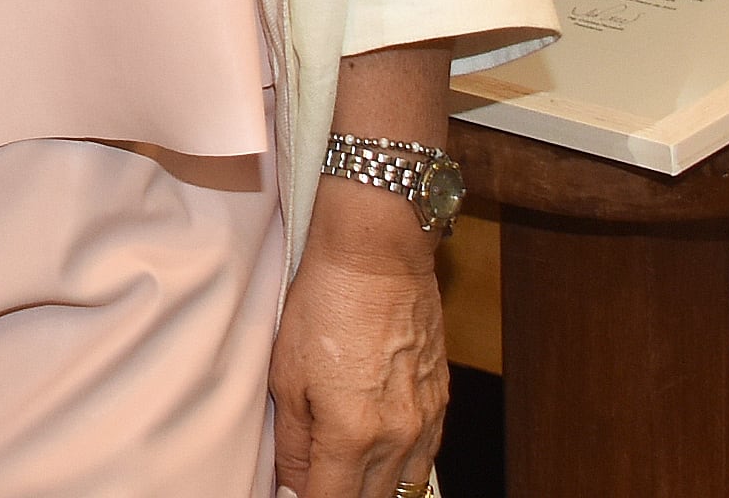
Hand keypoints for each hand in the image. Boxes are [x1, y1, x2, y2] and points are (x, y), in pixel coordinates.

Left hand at [270, 198, 448, 497]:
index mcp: (353, 434)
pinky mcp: (441, 403)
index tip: (294, 496)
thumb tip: (293, 483)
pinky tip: (380, 464)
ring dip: (373, 492)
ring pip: (403, 488)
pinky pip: (425, 459)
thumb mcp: (287, 375)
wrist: (378, 255)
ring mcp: (425, 422)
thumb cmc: (327, 302)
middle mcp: (397, 437)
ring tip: (345, 480)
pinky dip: (402, 471)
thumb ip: (292, 442)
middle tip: (315, 485)